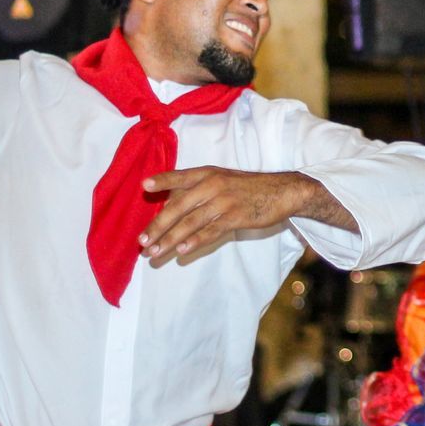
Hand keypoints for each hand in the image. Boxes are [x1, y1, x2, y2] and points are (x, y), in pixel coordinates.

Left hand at [141, 169, 304, 264]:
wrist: (282, 191)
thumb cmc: (248, 188)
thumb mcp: (223, 179)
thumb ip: (199, 189)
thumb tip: (171, 205)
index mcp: (207, 174)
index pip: (180, 177)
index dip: (163, 181)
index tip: (144, 187)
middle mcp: (212, 185)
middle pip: (179, 207)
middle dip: (158, 226)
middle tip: (142, 241)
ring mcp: (224, 201)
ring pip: (191, 222)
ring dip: (170, 239)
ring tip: (155, 252)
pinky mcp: (235, 217)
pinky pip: (211, 231)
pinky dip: (195, 241)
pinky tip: (182, 250)